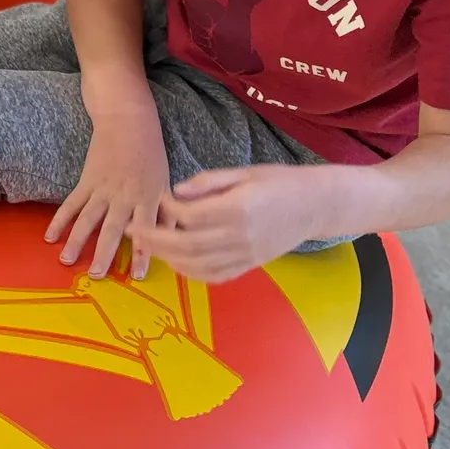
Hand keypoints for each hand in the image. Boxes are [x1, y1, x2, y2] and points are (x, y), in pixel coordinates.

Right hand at [45, 113, 170, 278]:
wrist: (127, 122)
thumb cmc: (151, 154)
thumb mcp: (166, 182)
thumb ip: (169, 212)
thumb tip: (177, 238)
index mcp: (147, 197)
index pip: (145, 230)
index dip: (141, 253)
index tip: (135, 275)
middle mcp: (123, 196)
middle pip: (112, 229)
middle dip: (104, 254)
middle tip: (96, 275)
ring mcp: (102, 189)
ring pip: (87, 219)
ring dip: (76, 241)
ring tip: (66, 261)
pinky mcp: (86, 182)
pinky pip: (71, 204)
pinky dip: (59, 220)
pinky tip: (50, 236)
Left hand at [148, 167, 326, 282]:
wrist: (315, 206)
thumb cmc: (279, 182)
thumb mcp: (245, 172)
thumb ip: (209, 182)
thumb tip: (176, 191)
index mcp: (238, 209)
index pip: (190, 216)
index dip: (168, 209)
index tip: (159, 197)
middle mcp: (240, 237)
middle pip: (187, 245)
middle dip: (155, 239)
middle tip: (134, 230)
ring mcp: (245, 256)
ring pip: (197, 265)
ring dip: (167, 258)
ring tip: (148, 245)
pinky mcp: (249, 266)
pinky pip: (214, 276)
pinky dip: (190, 272)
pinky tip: (175, 261)